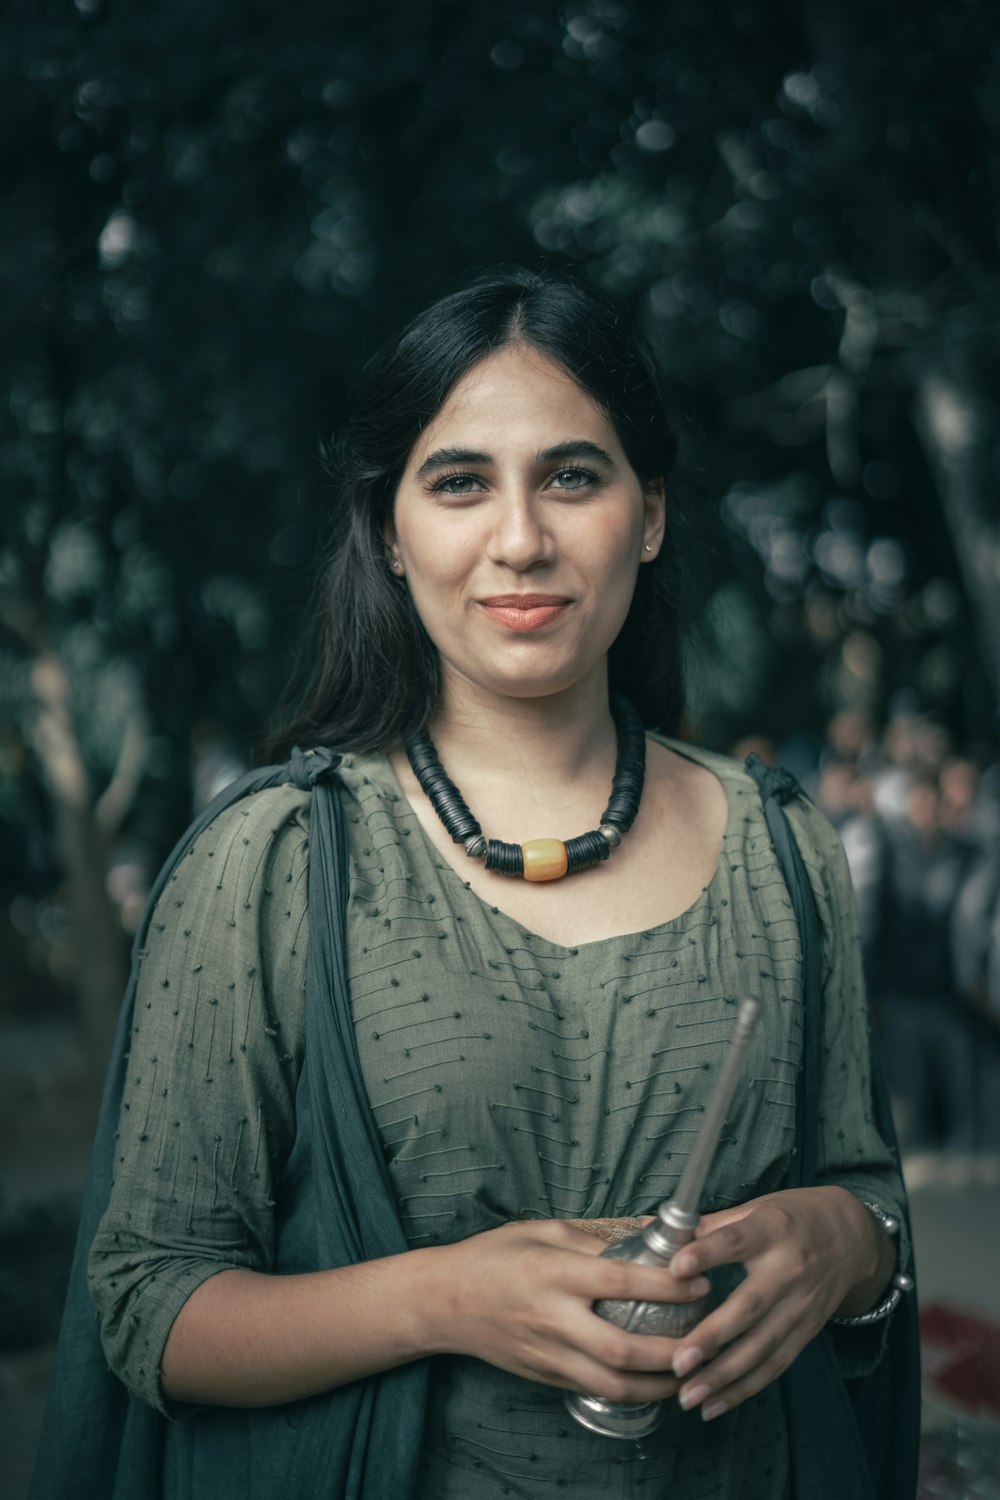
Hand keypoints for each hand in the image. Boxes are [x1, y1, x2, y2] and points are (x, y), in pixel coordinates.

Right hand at [423, 1219, 710, 1404]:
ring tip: (691, 1371)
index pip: (619, 1281)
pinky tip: (655, 1381)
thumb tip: (648, 1234)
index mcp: (553, 1272)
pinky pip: (596, 1392)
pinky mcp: (546, 1376)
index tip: (700, 1281)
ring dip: (659, 1385)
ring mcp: (548, 1354)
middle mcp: (553, 1318)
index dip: (665, 1285)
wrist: (444, 1301)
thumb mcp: (541, 1230)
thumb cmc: (494, 1256)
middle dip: (672, 1351)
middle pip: (621, 1348)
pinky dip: (631, 1391)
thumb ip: (594, 1238)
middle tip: (707, 1341)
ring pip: (612, 1384)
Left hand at [663, 1187, 889, 1420]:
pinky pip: (775, 1365)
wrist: (852, 1238)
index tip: (675, 1269)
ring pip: (762, 1346)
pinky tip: (715, 1404)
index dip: (706, 1254)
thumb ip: (707, 1224)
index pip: (736, 1242)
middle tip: (678, 1361)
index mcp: (771, 1230)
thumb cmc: (793, 1218)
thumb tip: (652, 1228)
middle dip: (712, 1337)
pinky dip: (745, 1388)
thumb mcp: (756, 1208)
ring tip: (689, 1394)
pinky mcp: (806, 1332)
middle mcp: (788, 1270)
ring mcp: (800, 1306)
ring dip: (724, 1376)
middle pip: (749, 1307)